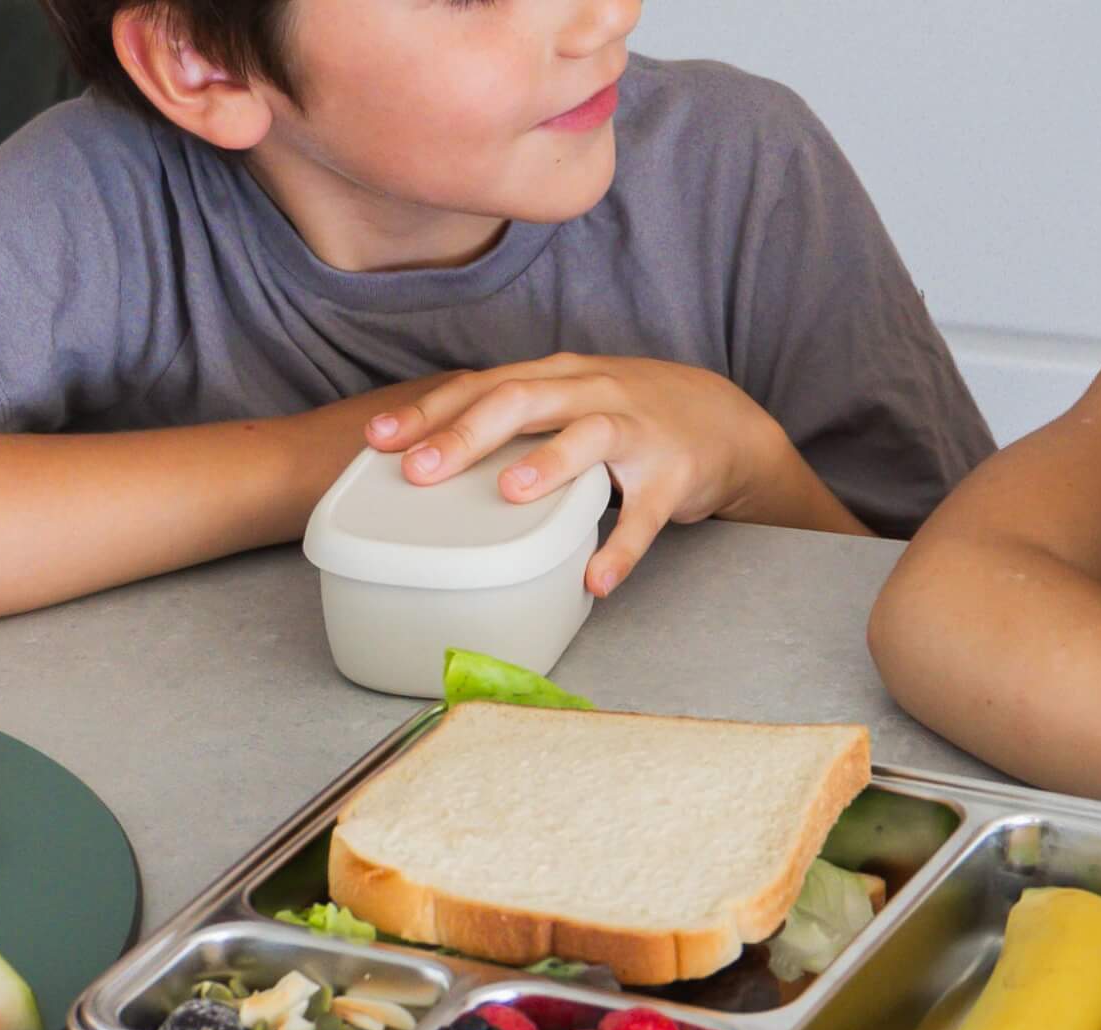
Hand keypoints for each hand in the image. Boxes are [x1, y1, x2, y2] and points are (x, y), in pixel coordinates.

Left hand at [364, 353, 801, 594]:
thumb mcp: (565, 404)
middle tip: (421, 470)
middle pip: (522, 401)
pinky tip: (597, 580)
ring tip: (510, 493)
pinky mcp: (671, 475)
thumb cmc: (625, 417)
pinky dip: (621, 548)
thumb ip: (508, 425)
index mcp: (555, 378)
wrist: (723, 420)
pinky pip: (644, 516)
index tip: (377, 440)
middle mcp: (590, 393)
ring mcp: (634, 431)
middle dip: (467, 434)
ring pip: (587, 437)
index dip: (429, 411)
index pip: (482, 386)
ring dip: (548, 463)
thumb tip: (427, 458)